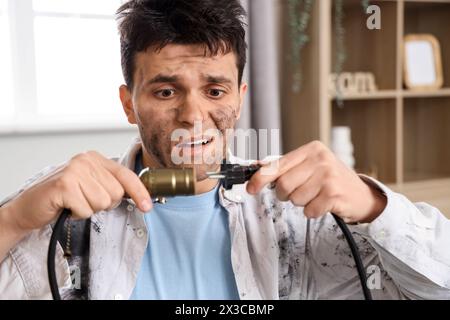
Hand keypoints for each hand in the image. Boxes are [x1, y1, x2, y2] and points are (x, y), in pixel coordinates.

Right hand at [6, 151, 151, 234]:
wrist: (29, 207)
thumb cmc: (63, 198)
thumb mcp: (91, 186)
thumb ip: (112, 186)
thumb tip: (140, 197)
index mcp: (95, 158)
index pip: (126, 175)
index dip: (139, 192)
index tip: (147, 206)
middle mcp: (86, 160)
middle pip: (116, 193)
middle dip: (103, 204)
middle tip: (85, 201)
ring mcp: (74, 170)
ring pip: (103, 202)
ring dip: (89, 209)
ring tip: (75, 203)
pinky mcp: (64, 185)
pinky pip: (87, 210)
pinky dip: (77, 215)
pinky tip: (66, 207)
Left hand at [247, 141, 386, 223]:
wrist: (361, 195)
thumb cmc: (330, 181)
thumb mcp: (309, 167)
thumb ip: (285, 167)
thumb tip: (256, 168)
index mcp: (311, 149)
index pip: (277, 165)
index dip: (259, 178)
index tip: (250, 188)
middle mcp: (320, 159)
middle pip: (283, 185)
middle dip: (285, 194)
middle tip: (297, 193)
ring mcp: (328, 176)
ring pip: (295, 199)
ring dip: (301, 203)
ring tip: (315, 196)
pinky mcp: (334, 194)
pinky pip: (308, 210)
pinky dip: (312, 212)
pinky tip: (322, 204)